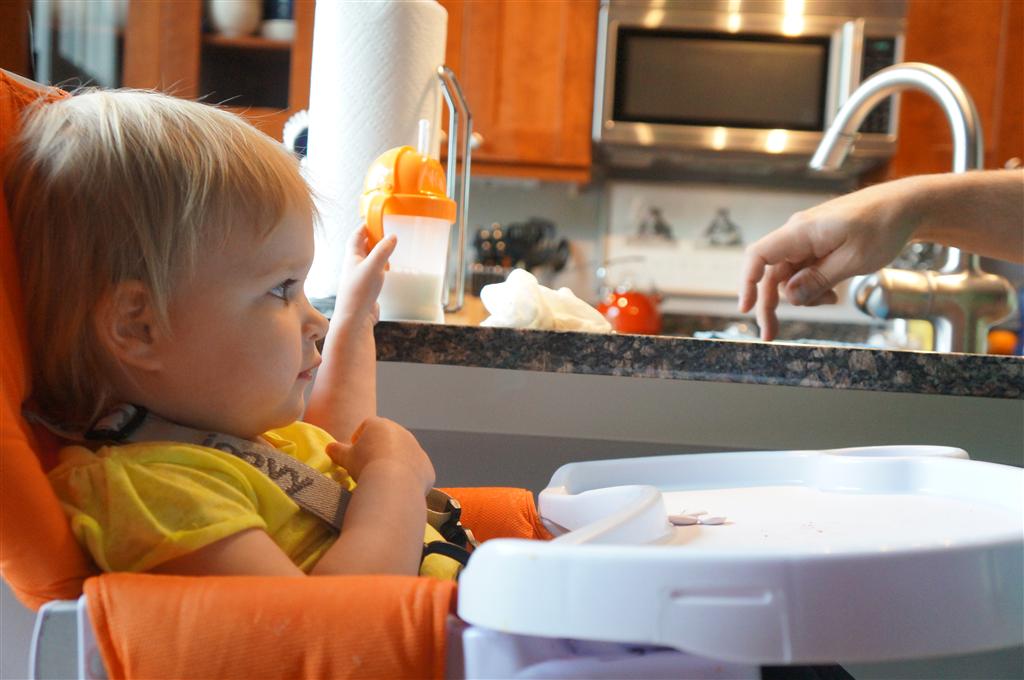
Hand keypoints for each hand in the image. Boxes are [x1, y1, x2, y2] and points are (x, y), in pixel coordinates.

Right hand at [326, 416, 434, 492]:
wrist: (394, 482)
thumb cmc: (365, 465)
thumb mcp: (345, 457)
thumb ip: (336, 450)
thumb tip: (329, 448)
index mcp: (380, 425)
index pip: (367, 426)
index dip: (359, 439)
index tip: (355, 454)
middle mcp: (401, 432)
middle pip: (388, 439)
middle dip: (379, 451)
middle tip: (368, 468)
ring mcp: (416, 448)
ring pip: (404, 454)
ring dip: (395, 463)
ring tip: (383, 480)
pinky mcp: (426, 466)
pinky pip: (415, 470)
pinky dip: (408, 478)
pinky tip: (397, 489)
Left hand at [333, 226, 396, 325]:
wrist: (354, 319)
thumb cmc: (359, 292)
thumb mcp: (373, 266)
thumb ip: (383, 250)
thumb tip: (392, 236)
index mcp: (352, 257)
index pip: (357, 236)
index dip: (365, 226)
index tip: (375, 219)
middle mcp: (354, 266)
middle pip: (362, 247)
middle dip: (373, 239)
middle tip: (385, 233)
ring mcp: (360, 278)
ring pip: (368, 260)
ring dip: (378, 254)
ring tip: (388, 250)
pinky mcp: (366, 289)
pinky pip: (374, 273)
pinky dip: (381, 268)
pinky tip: (387, 271)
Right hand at [738, 179, 920, 340]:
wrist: (906, 206)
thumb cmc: (884, 225)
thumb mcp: (854, 260)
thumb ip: (818, 279)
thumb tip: (791, 297)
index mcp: (801, 231)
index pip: (759, 256)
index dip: (747, 283)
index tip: (745, 308)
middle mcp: (798, 234)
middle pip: (771, 273)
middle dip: (770, 303)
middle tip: (771, 334)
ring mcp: (807, 239)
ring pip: (789, 275)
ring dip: (803, 295)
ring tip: (831, 300)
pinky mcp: (817, 245)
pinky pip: (804, 270)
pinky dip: (814, 286)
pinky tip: (832, 293)